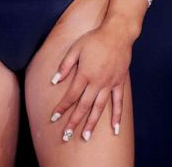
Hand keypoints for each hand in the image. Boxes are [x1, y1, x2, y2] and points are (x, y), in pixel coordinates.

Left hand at [47, 22, 133, 142]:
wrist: (117, 33)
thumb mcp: (76, 48)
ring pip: (99, 108)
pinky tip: (115, 129)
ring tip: (86, 137)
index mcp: (84, 74)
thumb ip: (65, 65)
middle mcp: (97, 82)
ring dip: (92, 124)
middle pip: (83, 106)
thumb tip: (54, 80)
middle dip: (74, 122)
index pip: (71, 96)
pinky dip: (117, 117)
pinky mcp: (119, 83)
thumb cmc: (94, 39)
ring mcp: (109, 84)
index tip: (53, 119)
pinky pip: (118, 103)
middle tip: (66, 137)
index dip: (61, 108)